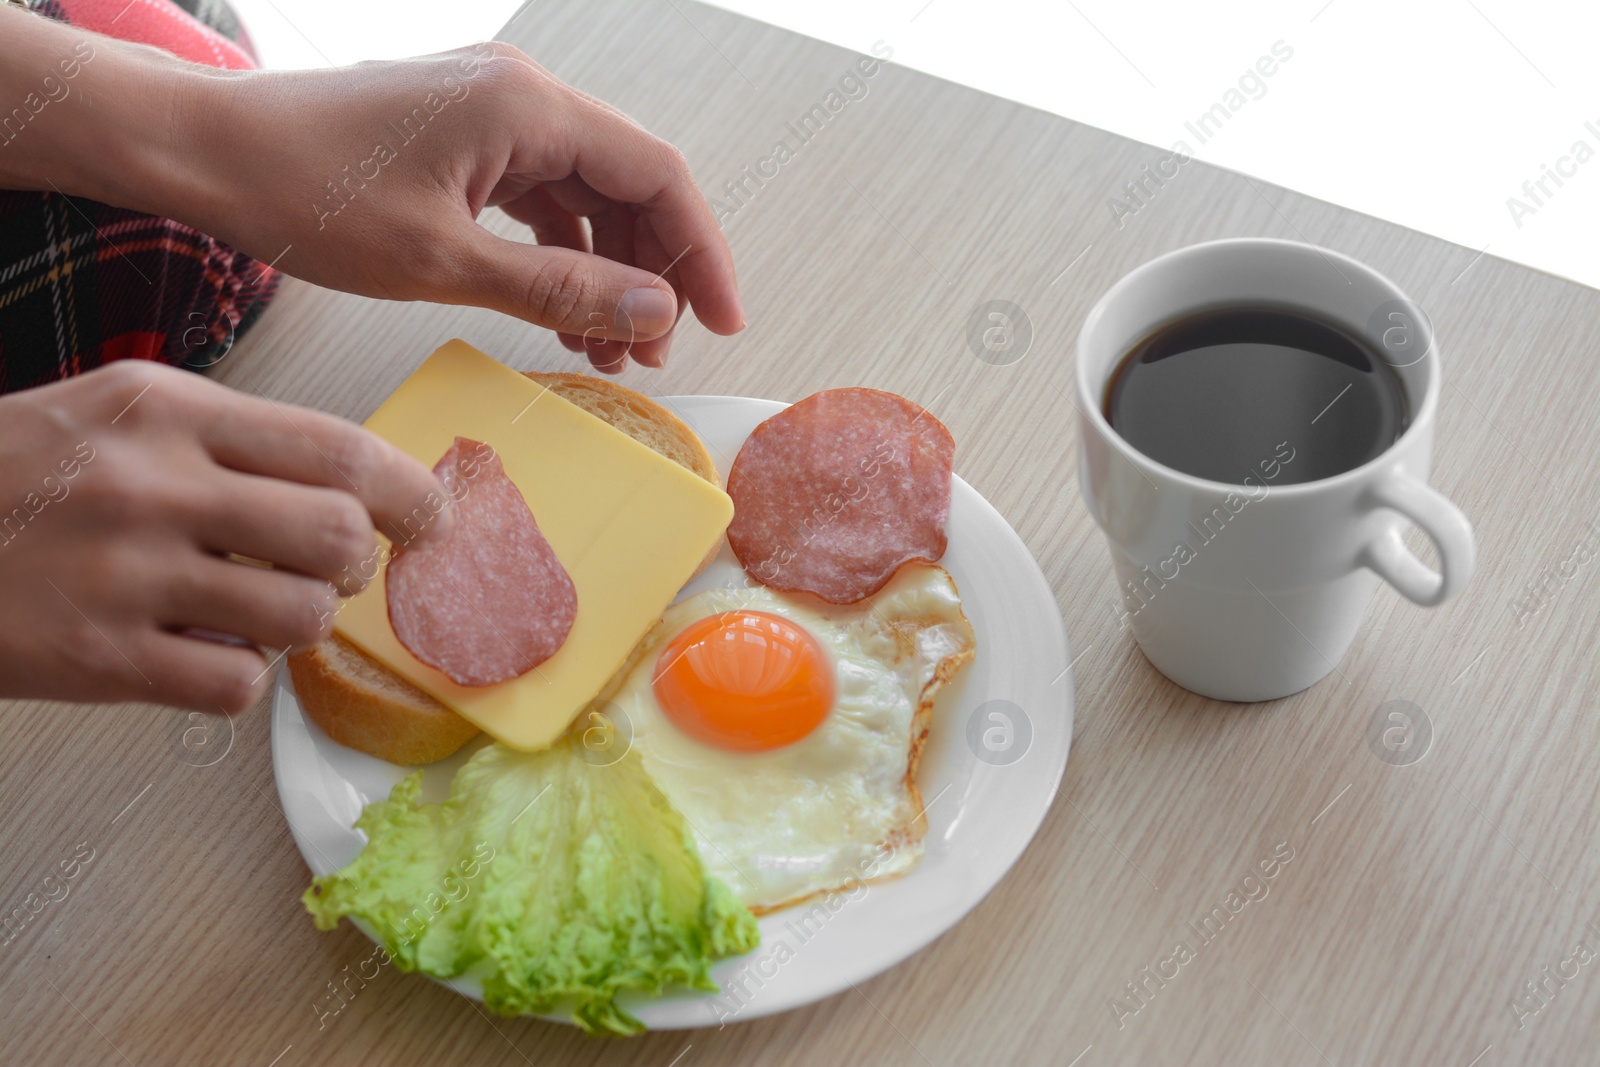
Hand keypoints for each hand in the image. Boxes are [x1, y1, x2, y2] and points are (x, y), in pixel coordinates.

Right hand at [0, 361, 447, 712]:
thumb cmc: (16, 474)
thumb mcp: (118, 414)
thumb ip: (231, 441)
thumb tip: (357, 487)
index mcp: (168, 409)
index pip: (338, 449)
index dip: (410, 492)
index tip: (432, 519)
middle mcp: (152, 484)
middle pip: (340, 535)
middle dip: (360, 565)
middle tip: (333, 571)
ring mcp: (123, 575)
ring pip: (300, 616)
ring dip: (300, 624)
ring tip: (253, 610)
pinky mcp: (97, 659)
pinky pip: (236, 685)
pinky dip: (239, 679)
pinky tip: (198, 655)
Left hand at [182, 43, 744, 372]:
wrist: (209, 153)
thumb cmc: (308, 194)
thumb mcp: (444, 262)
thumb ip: (560, 290)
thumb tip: (656, 314)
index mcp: (526, 107)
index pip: (655, 176)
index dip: (701, 254)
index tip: (723, 322)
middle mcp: (519, 96)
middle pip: (629, 186)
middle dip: (653, 274)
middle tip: (653, 356)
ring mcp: (491, 114)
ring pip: (586, 197)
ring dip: (606, 275)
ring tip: (607, 354)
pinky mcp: (463, 138)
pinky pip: (540, 198)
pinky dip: (560, 258)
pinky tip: (560, 318)